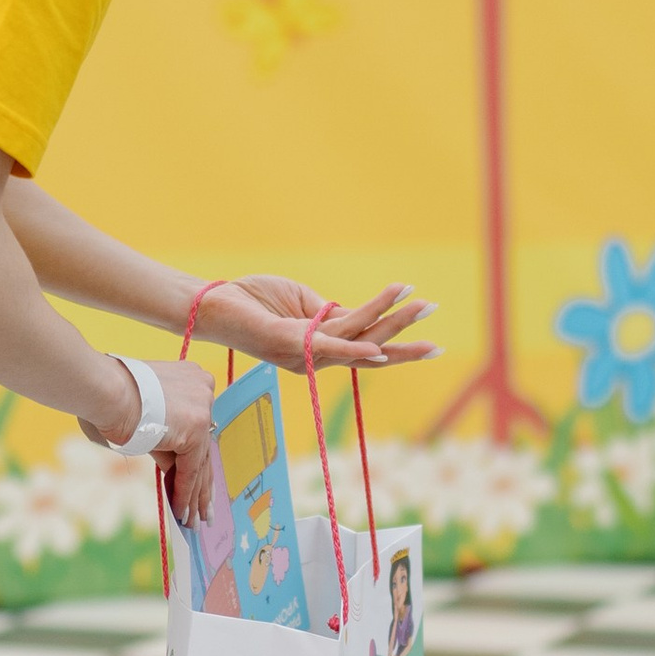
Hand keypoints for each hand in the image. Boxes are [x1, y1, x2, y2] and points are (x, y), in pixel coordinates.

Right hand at [78, 358, 216, 521]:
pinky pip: (191, 470)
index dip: (196, 457)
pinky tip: (182, 513)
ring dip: (195, 496)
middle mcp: (204, 389)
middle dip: (203, 483)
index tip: (199, 480)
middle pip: (204, 447)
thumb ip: (164, 437)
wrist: (106, 390)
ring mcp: (202, 408)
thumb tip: (173, 469)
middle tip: (205, 509)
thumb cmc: (110, 397)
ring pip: (199, 462)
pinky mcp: (196, 427)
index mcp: (192, 378)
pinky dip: (185, 493)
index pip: (197, 428)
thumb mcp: (145, 413)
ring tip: (194, 520)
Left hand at [209, 275, 436, 368]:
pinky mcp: (290, 343)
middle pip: (371, 352)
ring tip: (421, 305)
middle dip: (406, 347)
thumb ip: (329, 311)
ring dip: (392, 321)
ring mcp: (304, 352)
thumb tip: (355, 314)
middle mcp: (315, 357)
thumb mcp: (301, 301)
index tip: (430, 339)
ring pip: (358, 339)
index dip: (397, 340)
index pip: (367, 345)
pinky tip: (380, 345)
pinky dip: (357, 344)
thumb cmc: (252, 298)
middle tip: (441, 346)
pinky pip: (330, 343)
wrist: (213, 304)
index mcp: (320, 347)